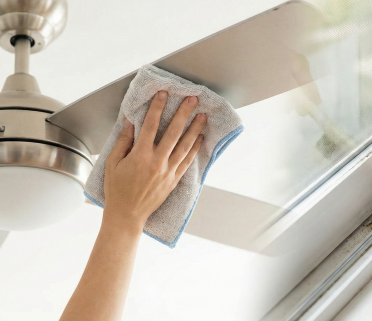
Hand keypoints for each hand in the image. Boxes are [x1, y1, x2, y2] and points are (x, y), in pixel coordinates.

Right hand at [103, 91, 206, 232]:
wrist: (127, 214)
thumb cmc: (117, 190)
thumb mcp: (112, 163)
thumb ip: (123, 142)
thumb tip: (131, 123)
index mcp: (140, 156)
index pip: (151, 125)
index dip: (158, 108)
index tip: (163, 94)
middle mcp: (157, 161)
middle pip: (174, 132)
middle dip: (184, 113)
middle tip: (192, 99)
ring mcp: (168, 171)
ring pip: (185, 145)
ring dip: (195, 128)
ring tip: (203, 115)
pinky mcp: (174, 179)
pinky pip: (187, 160)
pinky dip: (195, 148)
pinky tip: (200, 138)